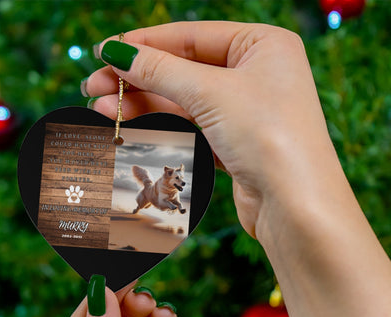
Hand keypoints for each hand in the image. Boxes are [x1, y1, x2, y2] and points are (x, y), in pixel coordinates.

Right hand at [85, 22, 390, 316]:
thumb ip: (160, 70)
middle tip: (94, 87)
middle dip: (139, 79)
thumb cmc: (269, 136)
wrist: (296, 206)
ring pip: (186, 102)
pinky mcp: (239, 145)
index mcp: (263, 45)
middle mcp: (259, 75)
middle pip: (185, 70)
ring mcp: (249, 112)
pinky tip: (132, 126)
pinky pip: (194, 128)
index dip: (145, 44)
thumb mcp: (210, 93)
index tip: (105, 52)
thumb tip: (116, 52)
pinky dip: (164, 127)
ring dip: (145, 105)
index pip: (192, 36)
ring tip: (103, 109)